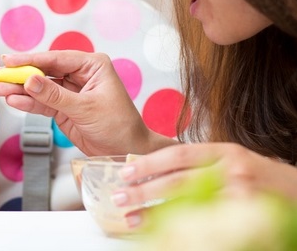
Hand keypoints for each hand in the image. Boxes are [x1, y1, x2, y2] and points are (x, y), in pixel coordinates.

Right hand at [0, 51, 172, 154]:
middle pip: (44, 71)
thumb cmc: (118, 125)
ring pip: (40, 88)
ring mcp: (70, 92)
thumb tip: (29, 80)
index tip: (9, 61)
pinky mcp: (63, 108)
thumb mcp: (85, 108)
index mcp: (92, 66)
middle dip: (21, 75)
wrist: (127, 151)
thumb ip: (54, 95)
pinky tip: (13, 101)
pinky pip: (41, 103)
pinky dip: (27, 103)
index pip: (56, 59)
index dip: (31, 60)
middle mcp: (80, 75)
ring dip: (20, 90)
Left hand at [113, 143, 296, 226]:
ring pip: (188, 204)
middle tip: (119, 196)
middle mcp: (231, 171)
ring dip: (156, 212)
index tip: (126, 171)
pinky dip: (183, 229)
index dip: (149, 163)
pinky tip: (165, 233)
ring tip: (131, 217)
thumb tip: (159, 174)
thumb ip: (204, 166)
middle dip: (144, 189)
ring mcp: (239, 197)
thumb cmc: (266, 180)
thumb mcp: (235, 163)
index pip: (178, 154)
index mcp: (225, 152)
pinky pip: (206, 224)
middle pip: (178, 180)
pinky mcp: (245, 220)